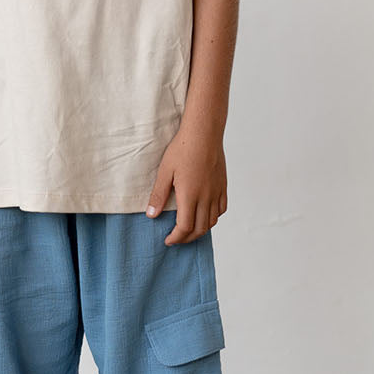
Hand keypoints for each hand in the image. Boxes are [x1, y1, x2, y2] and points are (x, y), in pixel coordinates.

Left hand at [145, 125, 226, 244]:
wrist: (204, 133)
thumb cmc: (182, 149)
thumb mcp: (165, 171)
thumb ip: (159, 195)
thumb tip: (151, 215)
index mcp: (190, 195)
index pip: (185, 227)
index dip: (176, 238)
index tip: (168, 240)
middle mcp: (206, 197)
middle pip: (200, 229)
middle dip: (187, 238)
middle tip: (176, 238)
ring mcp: (216, 192)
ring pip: (212, 221)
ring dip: (200, 230)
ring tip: (189, 229)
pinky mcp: (222, 186)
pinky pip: (221, 209)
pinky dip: (213, 217)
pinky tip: (205, 214)